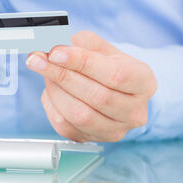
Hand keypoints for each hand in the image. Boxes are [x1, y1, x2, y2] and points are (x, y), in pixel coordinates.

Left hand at [26, 31, 156, 141]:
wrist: (107, 90)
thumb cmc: (104, 65)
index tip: (55, 52)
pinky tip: (51, 89)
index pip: (115, 75)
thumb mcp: (98, 47)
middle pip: (97, 97)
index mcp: (144, 82)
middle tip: (37, 59)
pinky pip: (64, 125)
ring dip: (55, 90)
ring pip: (79, 115)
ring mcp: (114, 130)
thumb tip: (52, 46)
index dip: (82, 63)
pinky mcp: (90, 139)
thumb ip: (78, 43)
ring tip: (44, 71)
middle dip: (61, 75)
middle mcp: (134, 111)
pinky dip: (52, 104)